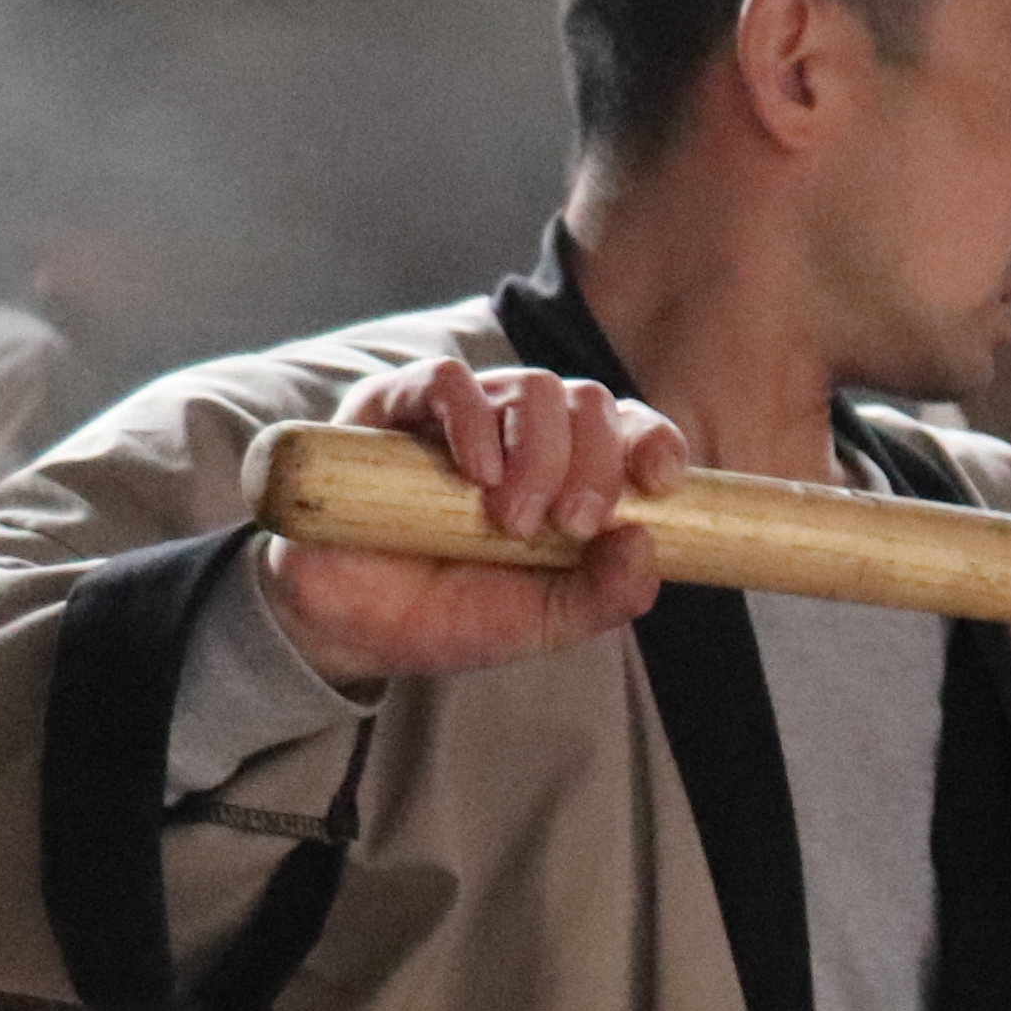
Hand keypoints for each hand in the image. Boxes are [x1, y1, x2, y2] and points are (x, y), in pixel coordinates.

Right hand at [262, 360, 688, 687]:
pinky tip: (478, 474)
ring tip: (512, 519)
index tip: (659, 482)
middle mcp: (521, 434)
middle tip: (568, 525)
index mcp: (569, 474)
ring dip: (540, 451)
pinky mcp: (392, 409)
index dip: (654, 442)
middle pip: (586, 403)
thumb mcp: (543, 621)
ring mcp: (459, 416)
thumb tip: (646, 546)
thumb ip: (606, 594)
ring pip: (530, 388)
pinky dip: (474, 419)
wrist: (350, 629)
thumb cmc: (450, 614)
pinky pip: (447, 380)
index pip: (629, 429)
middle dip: (594, 463)